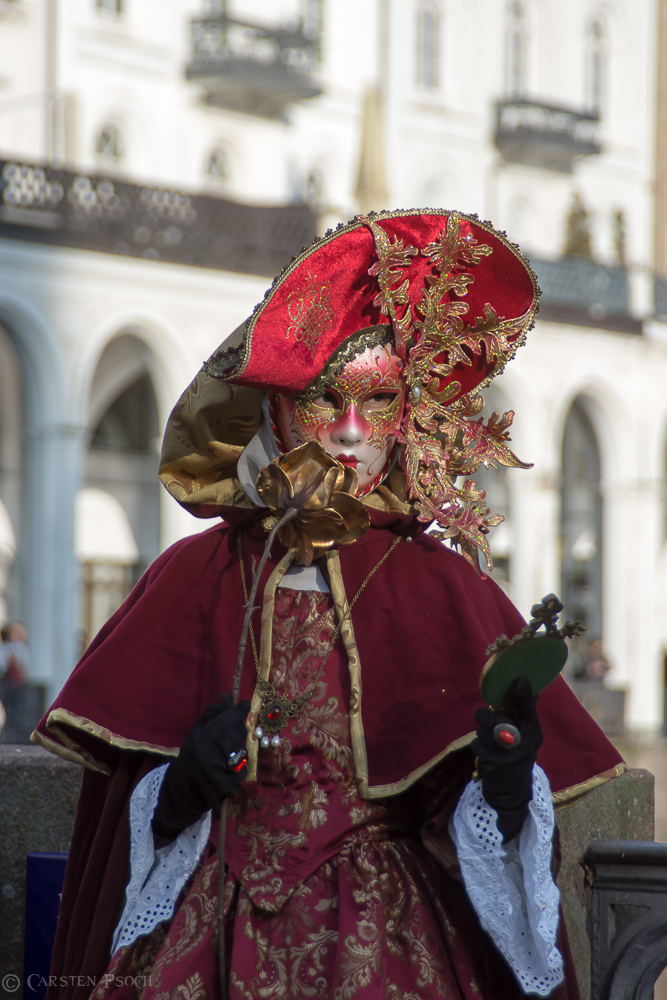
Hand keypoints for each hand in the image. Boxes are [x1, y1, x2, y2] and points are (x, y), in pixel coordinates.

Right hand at [152, 693, 249, 842]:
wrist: (183, 793)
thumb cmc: (189, 759)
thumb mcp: (194, 736)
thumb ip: (210, 717)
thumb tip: (226, 698)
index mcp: (200, 741)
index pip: (225, 720)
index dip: (238, 710)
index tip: (244, 703)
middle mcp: (211, 756)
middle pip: (238, 733)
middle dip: (239, 728)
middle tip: (233, 730)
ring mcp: (221, 772)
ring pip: (243, 749)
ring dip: (238, 748)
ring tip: (227, 752)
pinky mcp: (230, 786)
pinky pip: (244, 767)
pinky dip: (239, 765)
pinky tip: (227, 768)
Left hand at [470, 677, 542, 842]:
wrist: (512, 791)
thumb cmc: (516, 754)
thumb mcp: (526, 736)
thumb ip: (523, 712)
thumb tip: (523, 682)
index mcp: (534, 734)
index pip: (528, 711)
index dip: (523, 695)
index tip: (519, 679)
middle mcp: (523, 745)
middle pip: (495, 720)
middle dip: (486, 717)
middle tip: (487, 718)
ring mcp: (507, 757)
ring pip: (482, 731)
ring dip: (482, 734)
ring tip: (491, 742)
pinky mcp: (491, 766)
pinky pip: (476, 745)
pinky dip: (478, 747)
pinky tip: (486, 754)